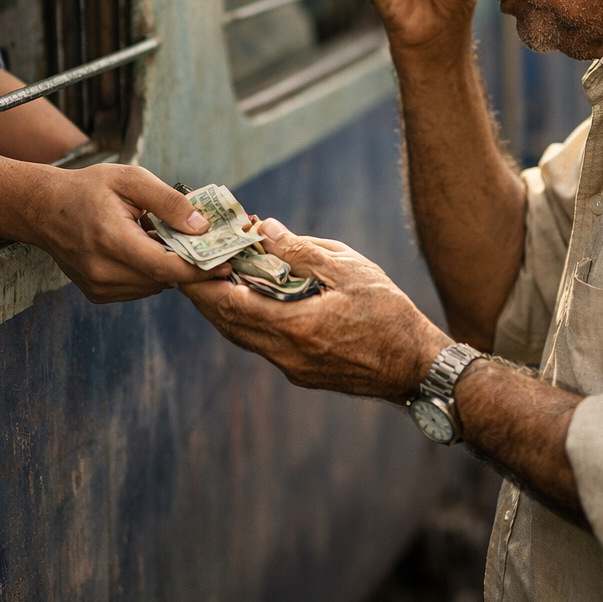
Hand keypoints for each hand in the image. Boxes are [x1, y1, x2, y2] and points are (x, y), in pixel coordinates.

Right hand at [17, 163, 232, 303]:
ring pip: (153, 286)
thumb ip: (169, 202)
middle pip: (163, 279)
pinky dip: (150, 272)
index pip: (165, 266)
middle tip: (206, 245)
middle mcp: (102, 271)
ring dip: (167, 267)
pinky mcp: (97, 294)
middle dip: (187, 263)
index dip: (199, 267)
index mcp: (111, 239)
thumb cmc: (88, 188)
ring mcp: (98, 287)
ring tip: (163, 238)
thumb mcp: (131, 179)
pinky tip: (143, 248)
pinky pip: (138, 288)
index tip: (226, 261)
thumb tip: (203, 227)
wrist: (43, 208)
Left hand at [183, 218, 447, 400]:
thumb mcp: (349, 270)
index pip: (231, 304)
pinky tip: (250, 300)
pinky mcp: (301, 373)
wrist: (416, 367)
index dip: (204, 282)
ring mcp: (293, 368)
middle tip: (187, 267)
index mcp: (296, 327)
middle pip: (228, 324)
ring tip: (211, 279)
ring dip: (223, 309)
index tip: (187, 259)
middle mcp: (286, 354)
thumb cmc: (389, 313)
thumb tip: (263, 228)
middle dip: (204, 295)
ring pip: (242, 337)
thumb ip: (301, 250)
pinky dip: (248, 320)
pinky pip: (262, 345)